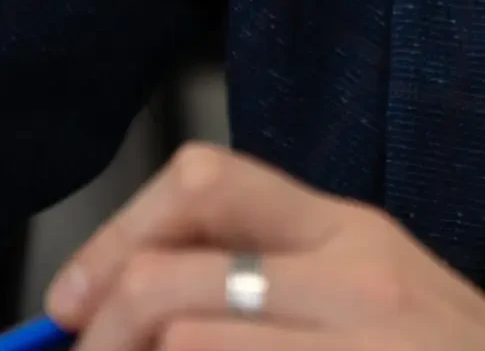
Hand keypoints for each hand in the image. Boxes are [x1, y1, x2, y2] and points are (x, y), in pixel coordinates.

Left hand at [45, 143, 484, 350]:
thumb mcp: (377, 289)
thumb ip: (283, 267)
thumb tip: (147, 287)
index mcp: (351, 230)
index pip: (208, 180)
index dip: (120, 235)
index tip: (76, 299)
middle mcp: (351, 275)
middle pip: (167, 275)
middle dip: (101, 330)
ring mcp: (352, 344)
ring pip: (186, 342)